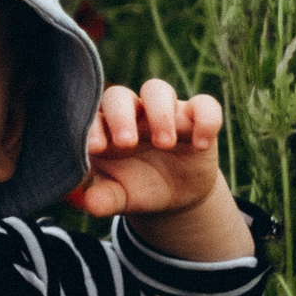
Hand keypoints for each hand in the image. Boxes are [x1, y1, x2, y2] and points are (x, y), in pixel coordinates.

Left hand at [74, 79, 223, 219]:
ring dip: (159, 113)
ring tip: (164, 144)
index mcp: (105, 129)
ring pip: (157, 90)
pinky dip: (206, 119)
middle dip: (121, 116)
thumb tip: (89, 206)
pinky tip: (201, 145)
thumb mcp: (120, 197)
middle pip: (119, 96)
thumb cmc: (138, 188)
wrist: (175, 195)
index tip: (96, 148)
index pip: (92, 116)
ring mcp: (163, 112)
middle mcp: (131, 114)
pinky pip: (204, 105)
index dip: (92, 128)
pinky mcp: (195, 118)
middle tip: (127, 143)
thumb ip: (104, 198)